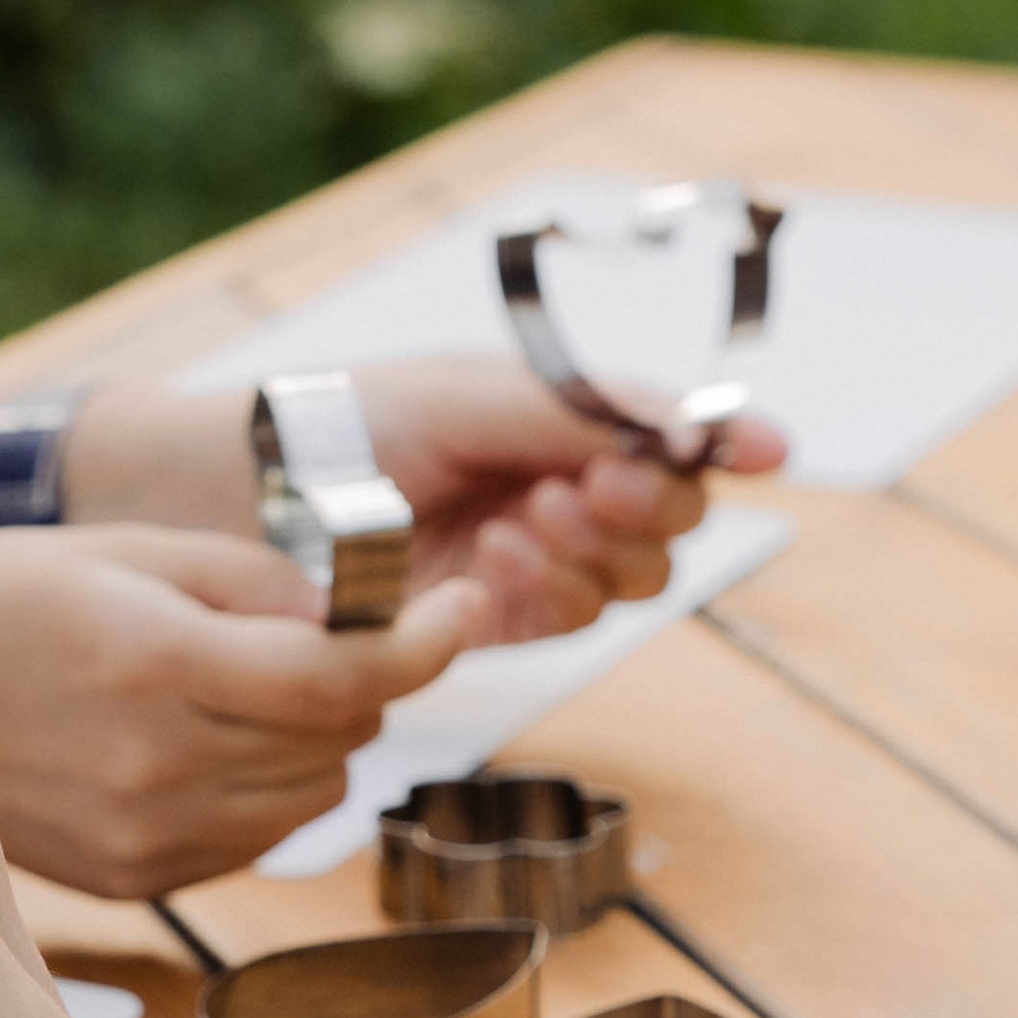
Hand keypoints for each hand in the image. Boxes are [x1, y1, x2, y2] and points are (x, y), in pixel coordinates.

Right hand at [0, 526, 497, 896]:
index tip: (466, 611)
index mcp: (153, 664)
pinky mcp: (135, 881)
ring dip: (313, 742)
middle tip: (311, 633)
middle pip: (340, 739)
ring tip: (239, 689)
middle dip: (356, 680)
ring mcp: (146, 835)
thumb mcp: (118, 551)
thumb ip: (249, 582)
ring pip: (312, 799)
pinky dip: (261, 790)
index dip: (427, 642)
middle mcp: (156, 764)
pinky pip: (254, 840)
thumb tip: (348, 614)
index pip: (342, 679)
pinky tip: (197, 744)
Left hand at [348, 355, 788, 638]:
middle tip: (590, 484)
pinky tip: (495, 555)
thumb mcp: (484, 394)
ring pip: (638, 576)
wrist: (253, 492)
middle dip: (650, 501)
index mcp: (568, 419)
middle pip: (676, 515)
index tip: (764, 451)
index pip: (682, 438)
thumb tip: (738, 430)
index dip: (725, 445)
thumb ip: (605, 412)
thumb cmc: (357, 419)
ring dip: (595, 547)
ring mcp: (539, 561)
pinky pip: (576, 618)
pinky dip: (551, 587)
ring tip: (522, 518)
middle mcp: (567, 488)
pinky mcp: (502, 623)